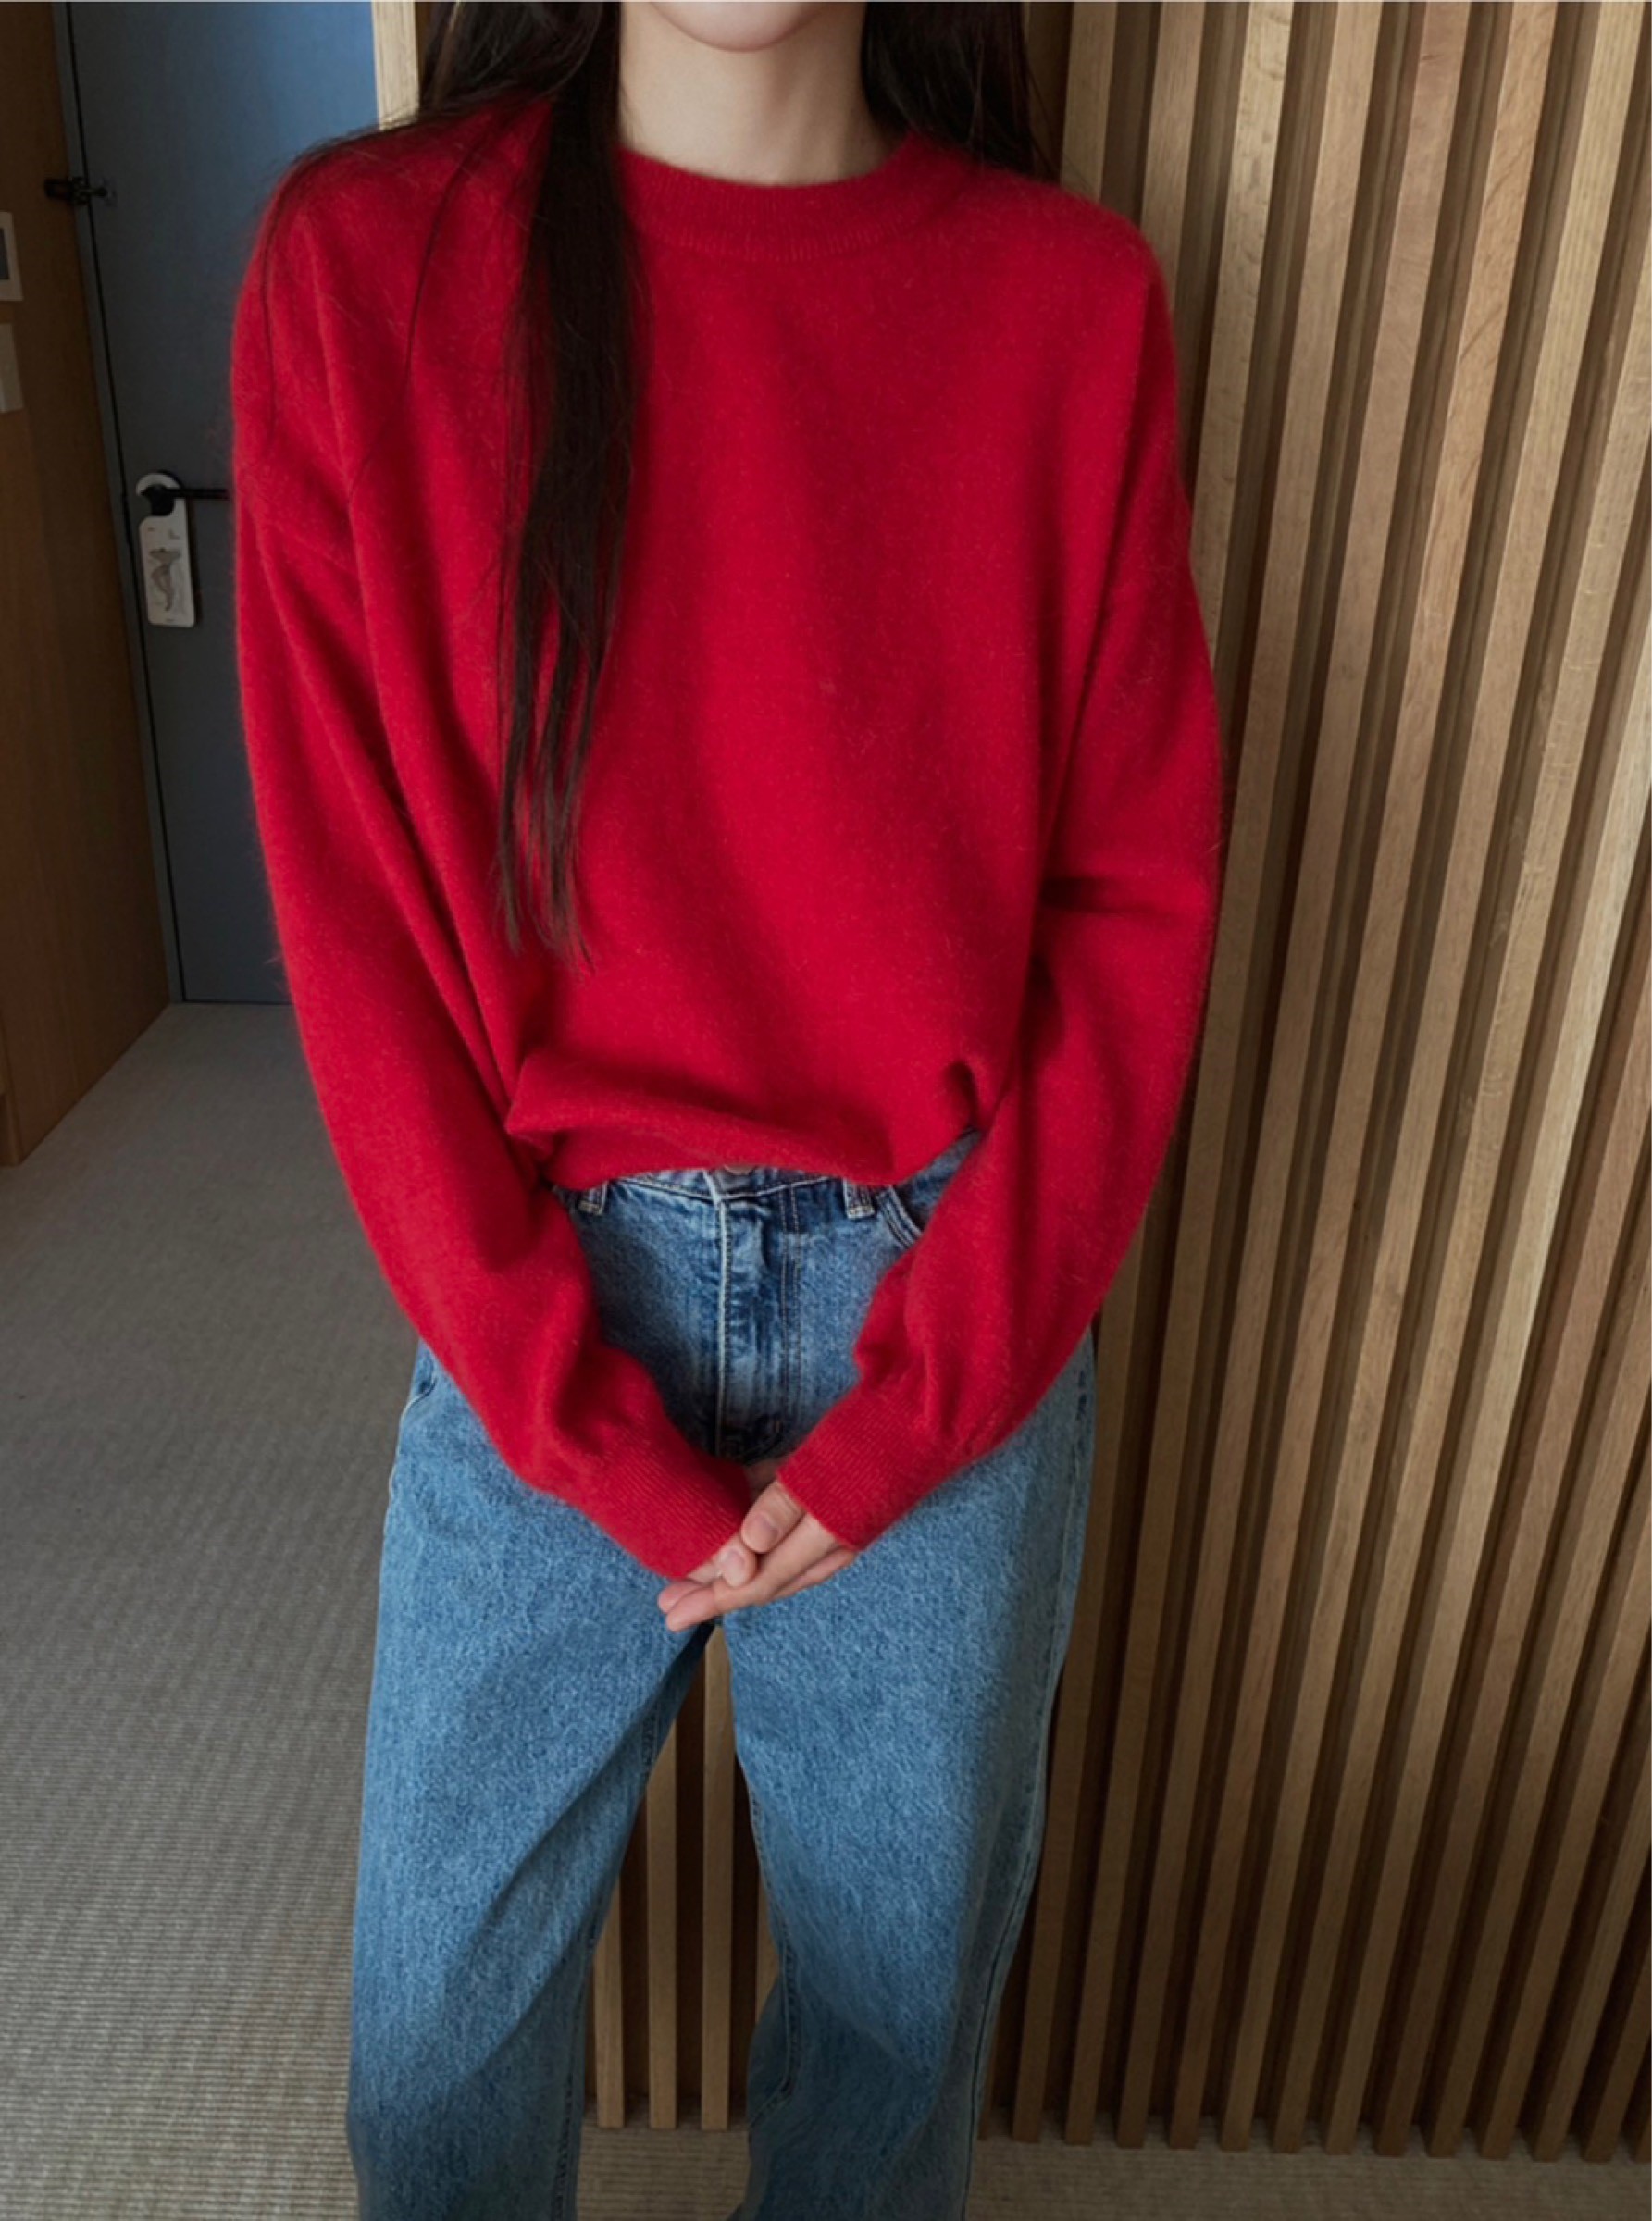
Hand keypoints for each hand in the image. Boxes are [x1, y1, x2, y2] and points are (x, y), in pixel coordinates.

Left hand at [657, 1456, 858, 1630]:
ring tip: (687, 1569)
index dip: (712, 1600)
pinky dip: (750, 1521)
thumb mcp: (824, 1476)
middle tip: (668, 1602)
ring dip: (728, 1561)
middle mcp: (824, 1544)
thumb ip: (783, 1509)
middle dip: (714, 1590)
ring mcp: (828, 1520)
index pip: (758, 1583)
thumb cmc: (875, 1444)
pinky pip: (780, 1518)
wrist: (926, 1413)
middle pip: (761, 1577)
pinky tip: (724, 1514)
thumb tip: (745, 1550)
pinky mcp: (827, 1494)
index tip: (672, 1614)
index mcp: (823, 1545)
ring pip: (769, 1553)